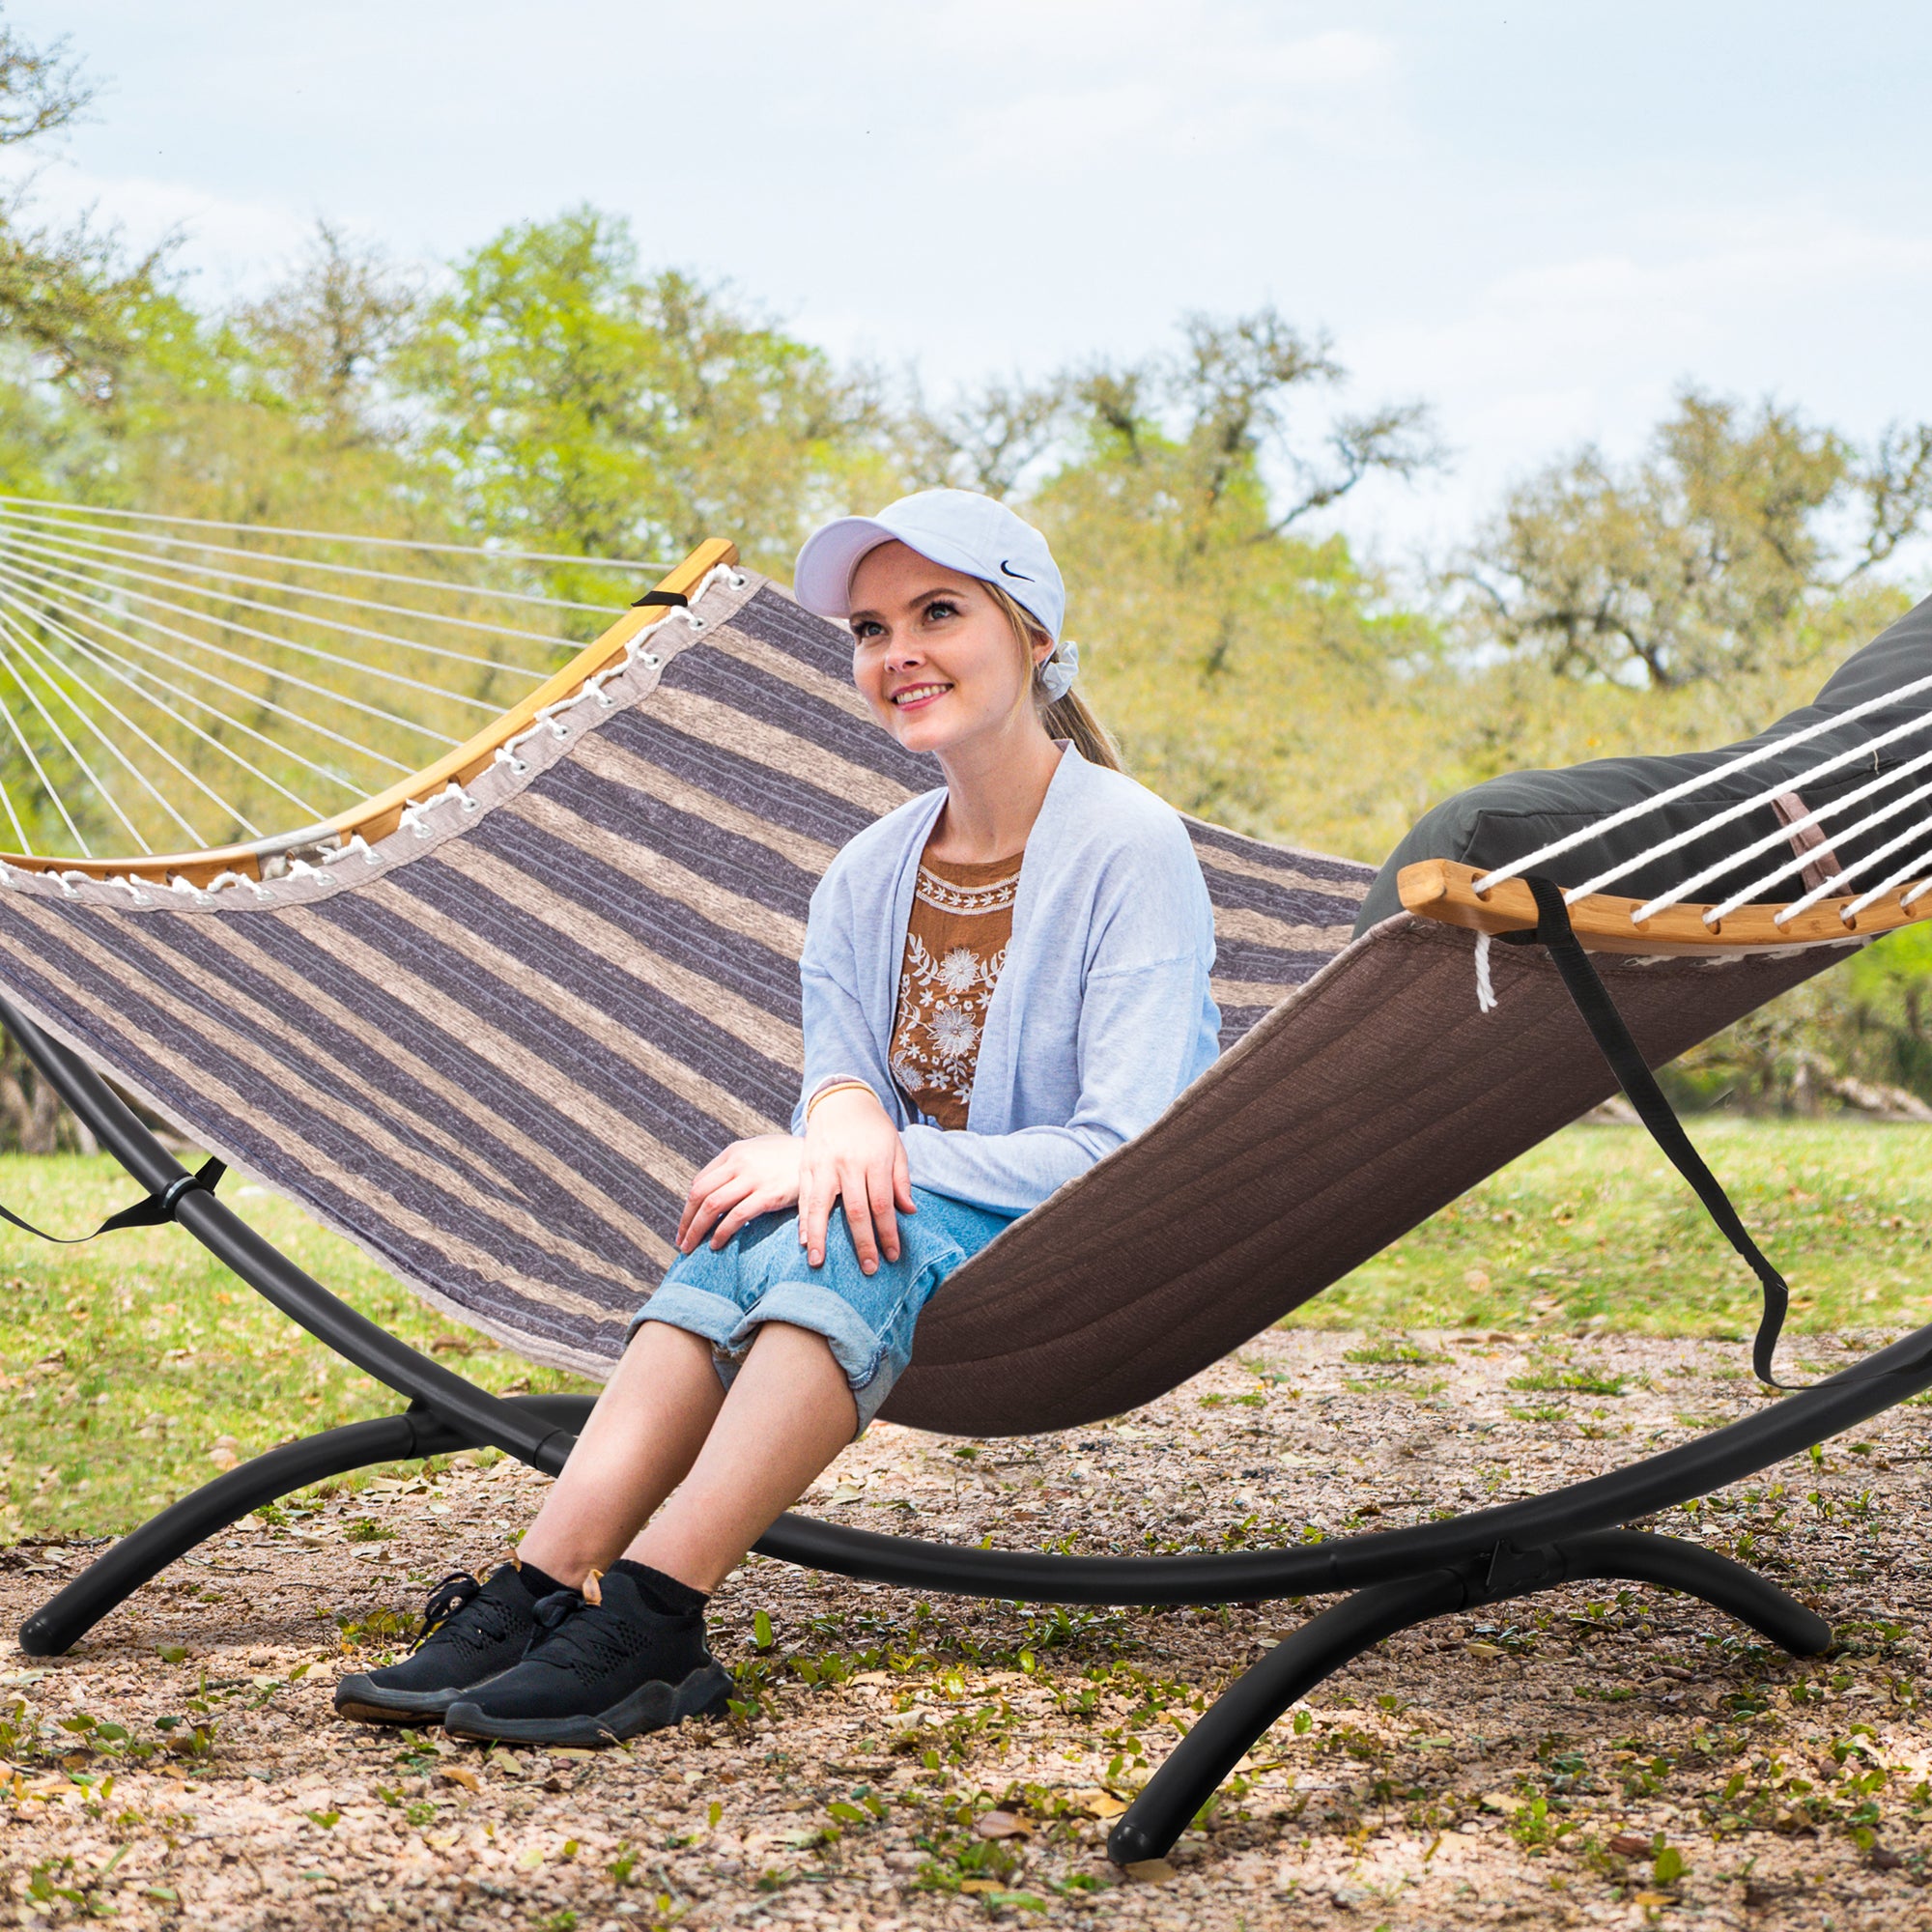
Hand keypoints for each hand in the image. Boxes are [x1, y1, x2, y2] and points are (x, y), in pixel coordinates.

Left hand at [677, 1134, 803, 1253]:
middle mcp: (739, 1163)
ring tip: (691, 1247)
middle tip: (682, 1241)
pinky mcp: (768, 1195)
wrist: (822, 1155)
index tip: (686, 1224)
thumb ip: (737, 1166)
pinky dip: (721, 1233)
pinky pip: (736, 1217)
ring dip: (697, 1230)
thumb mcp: (759, 1151)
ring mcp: (753, 1179)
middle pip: (700, 1194)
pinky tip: (716, 1244)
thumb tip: (716, 1189)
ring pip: (712, 1206)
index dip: (689, 1207)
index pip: (700, 1181)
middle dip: (686, 1221)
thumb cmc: (789, 1158)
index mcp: (734, 1152)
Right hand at [798, 1086, 913, 1273]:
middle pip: (855, 1210)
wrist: (840, 1100)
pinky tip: (802, 1239)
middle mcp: (847, 1164)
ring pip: (819, 1206)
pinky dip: (802, 1220)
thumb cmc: (873, 1127)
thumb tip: (909, 1211)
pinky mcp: (805, 1165)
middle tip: (868, 1268)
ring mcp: (823, 1164)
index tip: (893, 1255)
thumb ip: (901, 1180)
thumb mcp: (895, 1147)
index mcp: (874, 1160)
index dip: (888, 1233)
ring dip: (819, 1237)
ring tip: (818, 1262)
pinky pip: (802, 1196)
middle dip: (862, 1242)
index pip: (882, 1204)